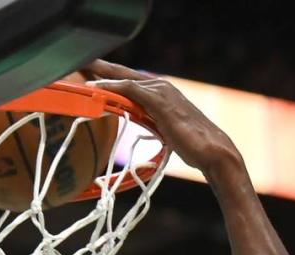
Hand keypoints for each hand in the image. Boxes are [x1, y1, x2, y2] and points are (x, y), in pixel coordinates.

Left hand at [84, 62, 241, 174]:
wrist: (213, 150)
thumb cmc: (195, 146)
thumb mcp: (169, 131)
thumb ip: (154, 123)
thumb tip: (144, 127)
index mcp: (163, 93)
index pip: (132, 81)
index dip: (112, 77)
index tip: (92, 76)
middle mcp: (161, 86)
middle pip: (125, 73)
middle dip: (102, 68)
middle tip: (81, 63)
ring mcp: (161, 91)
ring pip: (124, 78)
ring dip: (101, 74)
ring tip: (81, 71)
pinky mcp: (159, 99)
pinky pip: (129, 88)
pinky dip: (111, 87)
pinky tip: (95, 88)